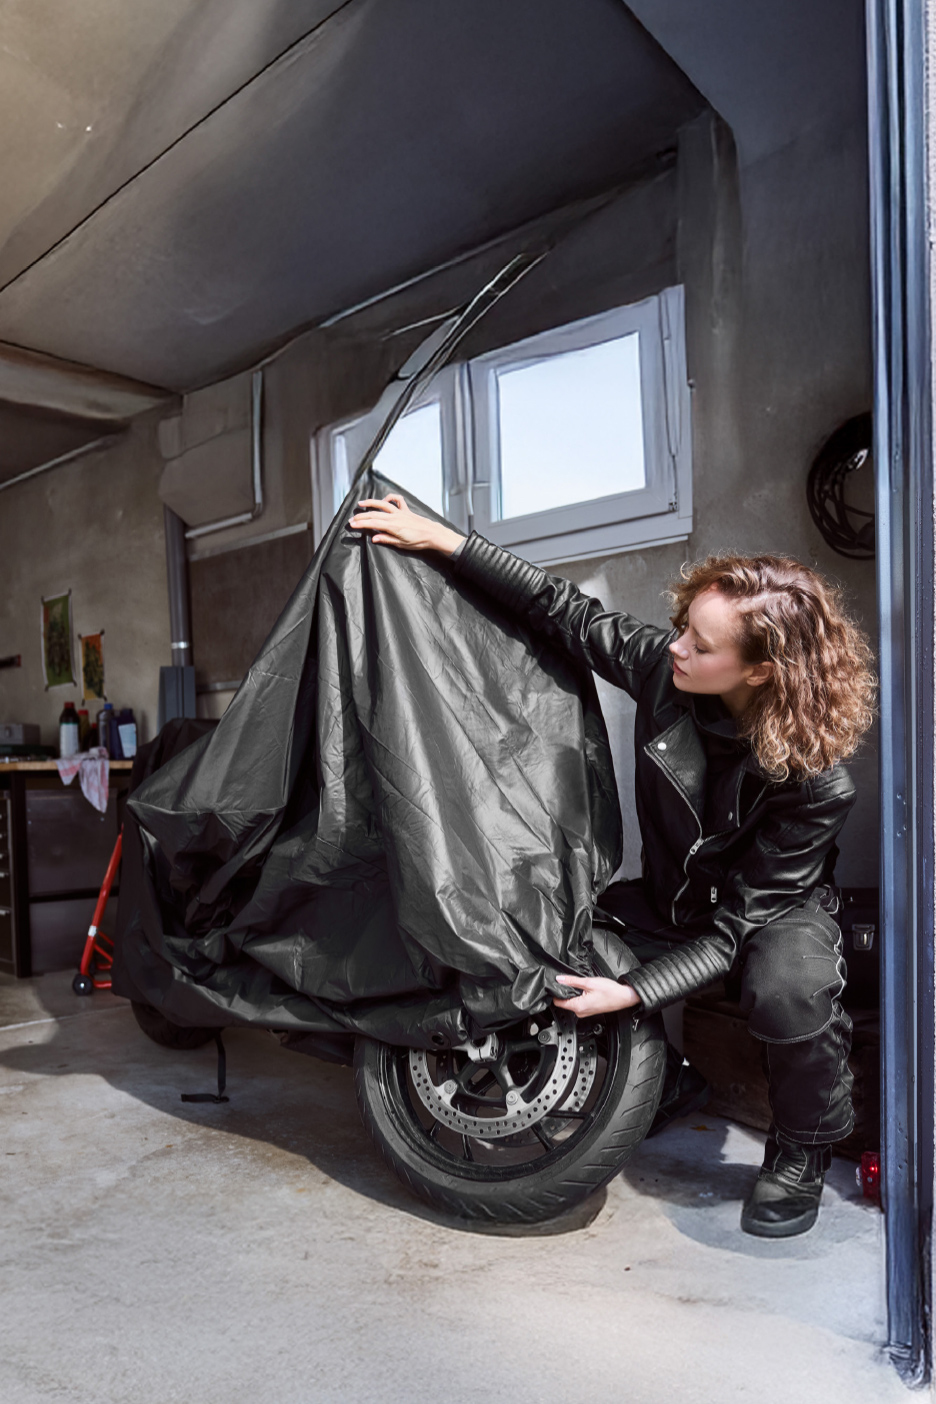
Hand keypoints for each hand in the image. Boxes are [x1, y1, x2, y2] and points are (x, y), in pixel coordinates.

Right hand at [348, 494, 464, 555]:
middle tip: (351, 519)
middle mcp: (395, 517)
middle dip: (361, 516)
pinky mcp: (406, 510)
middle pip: (374, 514)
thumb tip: (373, 538)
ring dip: (371, 503)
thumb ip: (387, 539)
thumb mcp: (401, 545)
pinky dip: (390, 498)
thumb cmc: (419, 541)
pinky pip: (397, 500)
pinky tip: (384, 500)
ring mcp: (401, 512)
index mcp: (393, 526)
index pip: (373, 524)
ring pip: (383, 505)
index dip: (361, 524)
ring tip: (361, 504)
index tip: (352, 524)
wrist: (433, 534)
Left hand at [552, 975, 640, 1017]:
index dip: (556, 993)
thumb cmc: (610, 991)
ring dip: (574, 993)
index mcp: (578, 1007)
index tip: (557, 985)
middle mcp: (580, 1012)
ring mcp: (585, 1012)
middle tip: (572, 982)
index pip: (557, 1003)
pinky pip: (579, 1003)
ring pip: (572, 1002)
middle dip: (566, 992)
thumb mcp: (589, 982)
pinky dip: (580, 996)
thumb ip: (572, 981)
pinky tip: (586, 990)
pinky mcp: (589, 1010)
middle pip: (564, 1002)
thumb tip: (559, 979)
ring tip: (582, 986)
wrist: (624, 997)